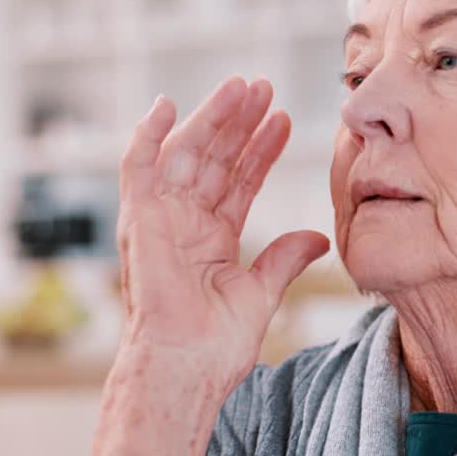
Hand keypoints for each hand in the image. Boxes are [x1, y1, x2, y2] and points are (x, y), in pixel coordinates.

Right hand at [89, 77, 329, 455]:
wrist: (186, 368)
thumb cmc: (217, 346)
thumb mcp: (262, 294)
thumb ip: (286, 259)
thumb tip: (319, 238)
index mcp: (212, 239)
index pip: (240, 181)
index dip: (261, 150)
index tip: (285, 119)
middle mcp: (185, 223)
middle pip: (215, 159)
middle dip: (240, 123)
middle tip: (265, 87)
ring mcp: (161, 219)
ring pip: (187, 153)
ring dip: (212, 119)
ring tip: (243, 87)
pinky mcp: (139, 220)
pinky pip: (137, 167)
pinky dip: (146, 135)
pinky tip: (167, 104)